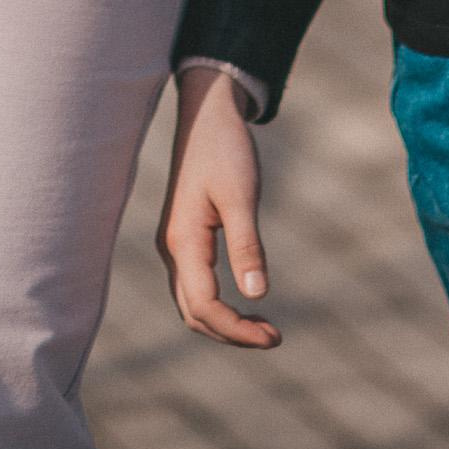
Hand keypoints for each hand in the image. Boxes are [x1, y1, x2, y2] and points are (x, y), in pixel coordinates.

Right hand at [158, 67, 279, 347]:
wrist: (206, 111)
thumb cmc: (225, 148)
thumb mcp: (241, 195)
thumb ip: (246, 246)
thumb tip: (257, 296)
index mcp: (183, 240)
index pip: (205, 306)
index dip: (238, 330)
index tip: (275, 336)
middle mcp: (173, 247)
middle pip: (194, 313)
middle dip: (231, 333)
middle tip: (273, 336)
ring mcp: (175, 242)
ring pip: (191, 303)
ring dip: (224, 322)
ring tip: (262, 326)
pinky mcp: (185, 235)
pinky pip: (195, 285)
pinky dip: (218, 304)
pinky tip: (245, 299)